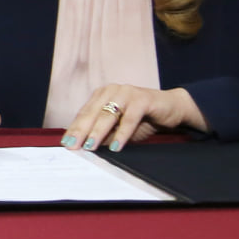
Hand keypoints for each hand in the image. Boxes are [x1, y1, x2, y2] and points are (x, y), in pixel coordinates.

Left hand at [62, 84, 209, 152]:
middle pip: (92, 113)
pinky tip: (115, 146)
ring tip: (90, 147)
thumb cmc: (142, 119)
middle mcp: (112, 91)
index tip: (66, 144)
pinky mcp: (143, 99)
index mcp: (102, 95)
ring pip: (108, 114)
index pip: (84, 114)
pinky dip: (122, 133)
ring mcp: (127, 92)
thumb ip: (104, 134)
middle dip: (81, 131)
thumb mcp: (119, 129)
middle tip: (73, 147)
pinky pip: (129, 118)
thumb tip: (85, 147)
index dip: (74, 129)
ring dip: (98, 132)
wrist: (172, 108)